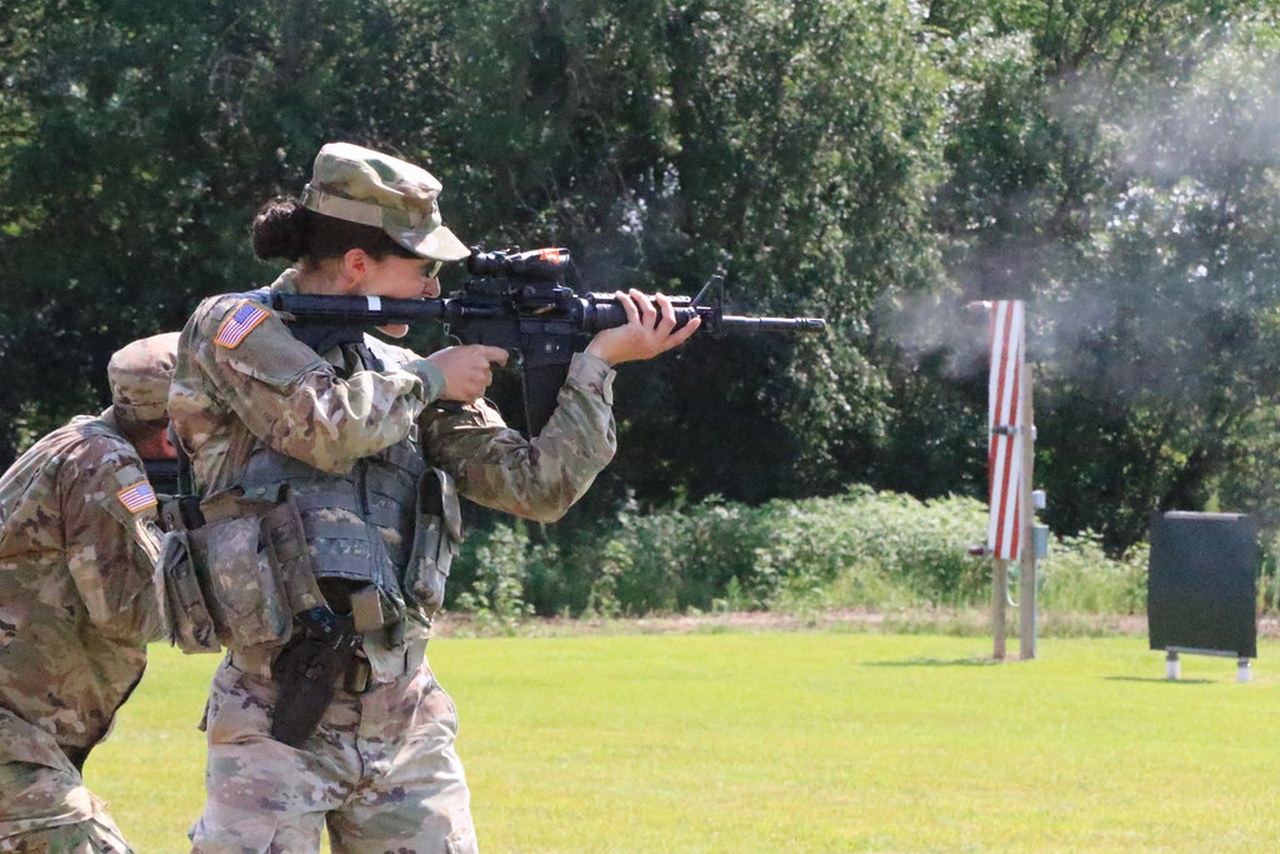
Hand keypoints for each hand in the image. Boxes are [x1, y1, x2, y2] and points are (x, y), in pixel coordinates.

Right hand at [428, 344, 508, 401]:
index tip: (501, 363)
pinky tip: (459, 390)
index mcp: (478, 352)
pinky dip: (470, 395)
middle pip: (489, 374)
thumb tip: (475, 359)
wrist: (430, 375)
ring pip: (483, 386)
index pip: (500, 354)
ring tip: (460, 384)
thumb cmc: (439, 361)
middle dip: (480, 376)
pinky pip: (476, 396)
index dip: (502, 359)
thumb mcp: (457, 350)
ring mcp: (479, 380)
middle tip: (465, 376)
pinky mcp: (474, 393)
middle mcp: (482, 365)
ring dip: (475, 386)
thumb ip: (471, 355)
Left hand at [584, 289, 701, 365]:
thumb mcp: (636, 345)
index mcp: (656, 348)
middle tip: (659, 296)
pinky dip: (627, 299)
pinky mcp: (633, 331)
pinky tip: (621, 295)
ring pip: (652, 312)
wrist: (600, 358)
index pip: (678, 339)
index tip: (696, 319)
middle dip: (666, 304)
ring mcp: (644, 337)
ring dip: (643, 298)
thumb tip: (648, 312)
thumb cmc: (615, 349)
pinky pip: (634, 309)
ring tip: (635, 293)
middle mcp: (653, 344)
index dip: (689, 329)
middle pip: (670, 320)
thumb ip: (645, 336)